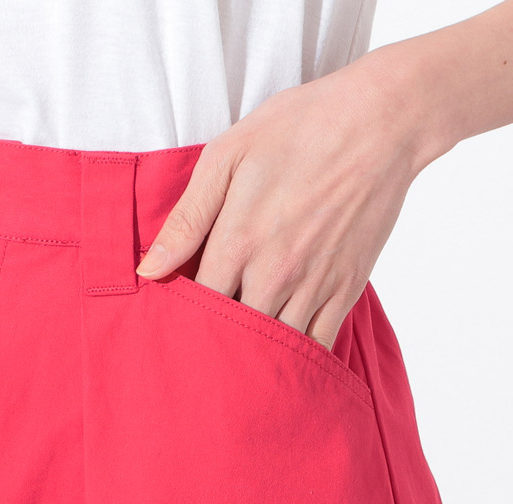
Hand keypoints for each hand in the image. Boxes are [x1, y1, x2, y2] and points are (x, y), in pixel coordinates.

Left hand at [135, 53, 424, 351]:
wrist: (381, 121)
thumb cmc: (299, 129)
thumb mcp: (227, 156)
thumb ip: (186, 219)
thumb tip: (148, 271)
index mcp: (238, 242)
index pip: (197, 308)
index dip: (183, 320)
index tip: (176, 320)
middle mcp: (274, 273)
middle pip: (234, 335)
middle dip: (216, 343)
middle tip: (204, 346)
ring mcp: (314, 285)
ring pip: (275, 347)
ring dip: (256, 354)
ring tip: (240, 354)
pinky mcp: (347, 289)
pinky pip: (318, 344)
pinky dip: (299, 356)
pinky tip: (283, 356)